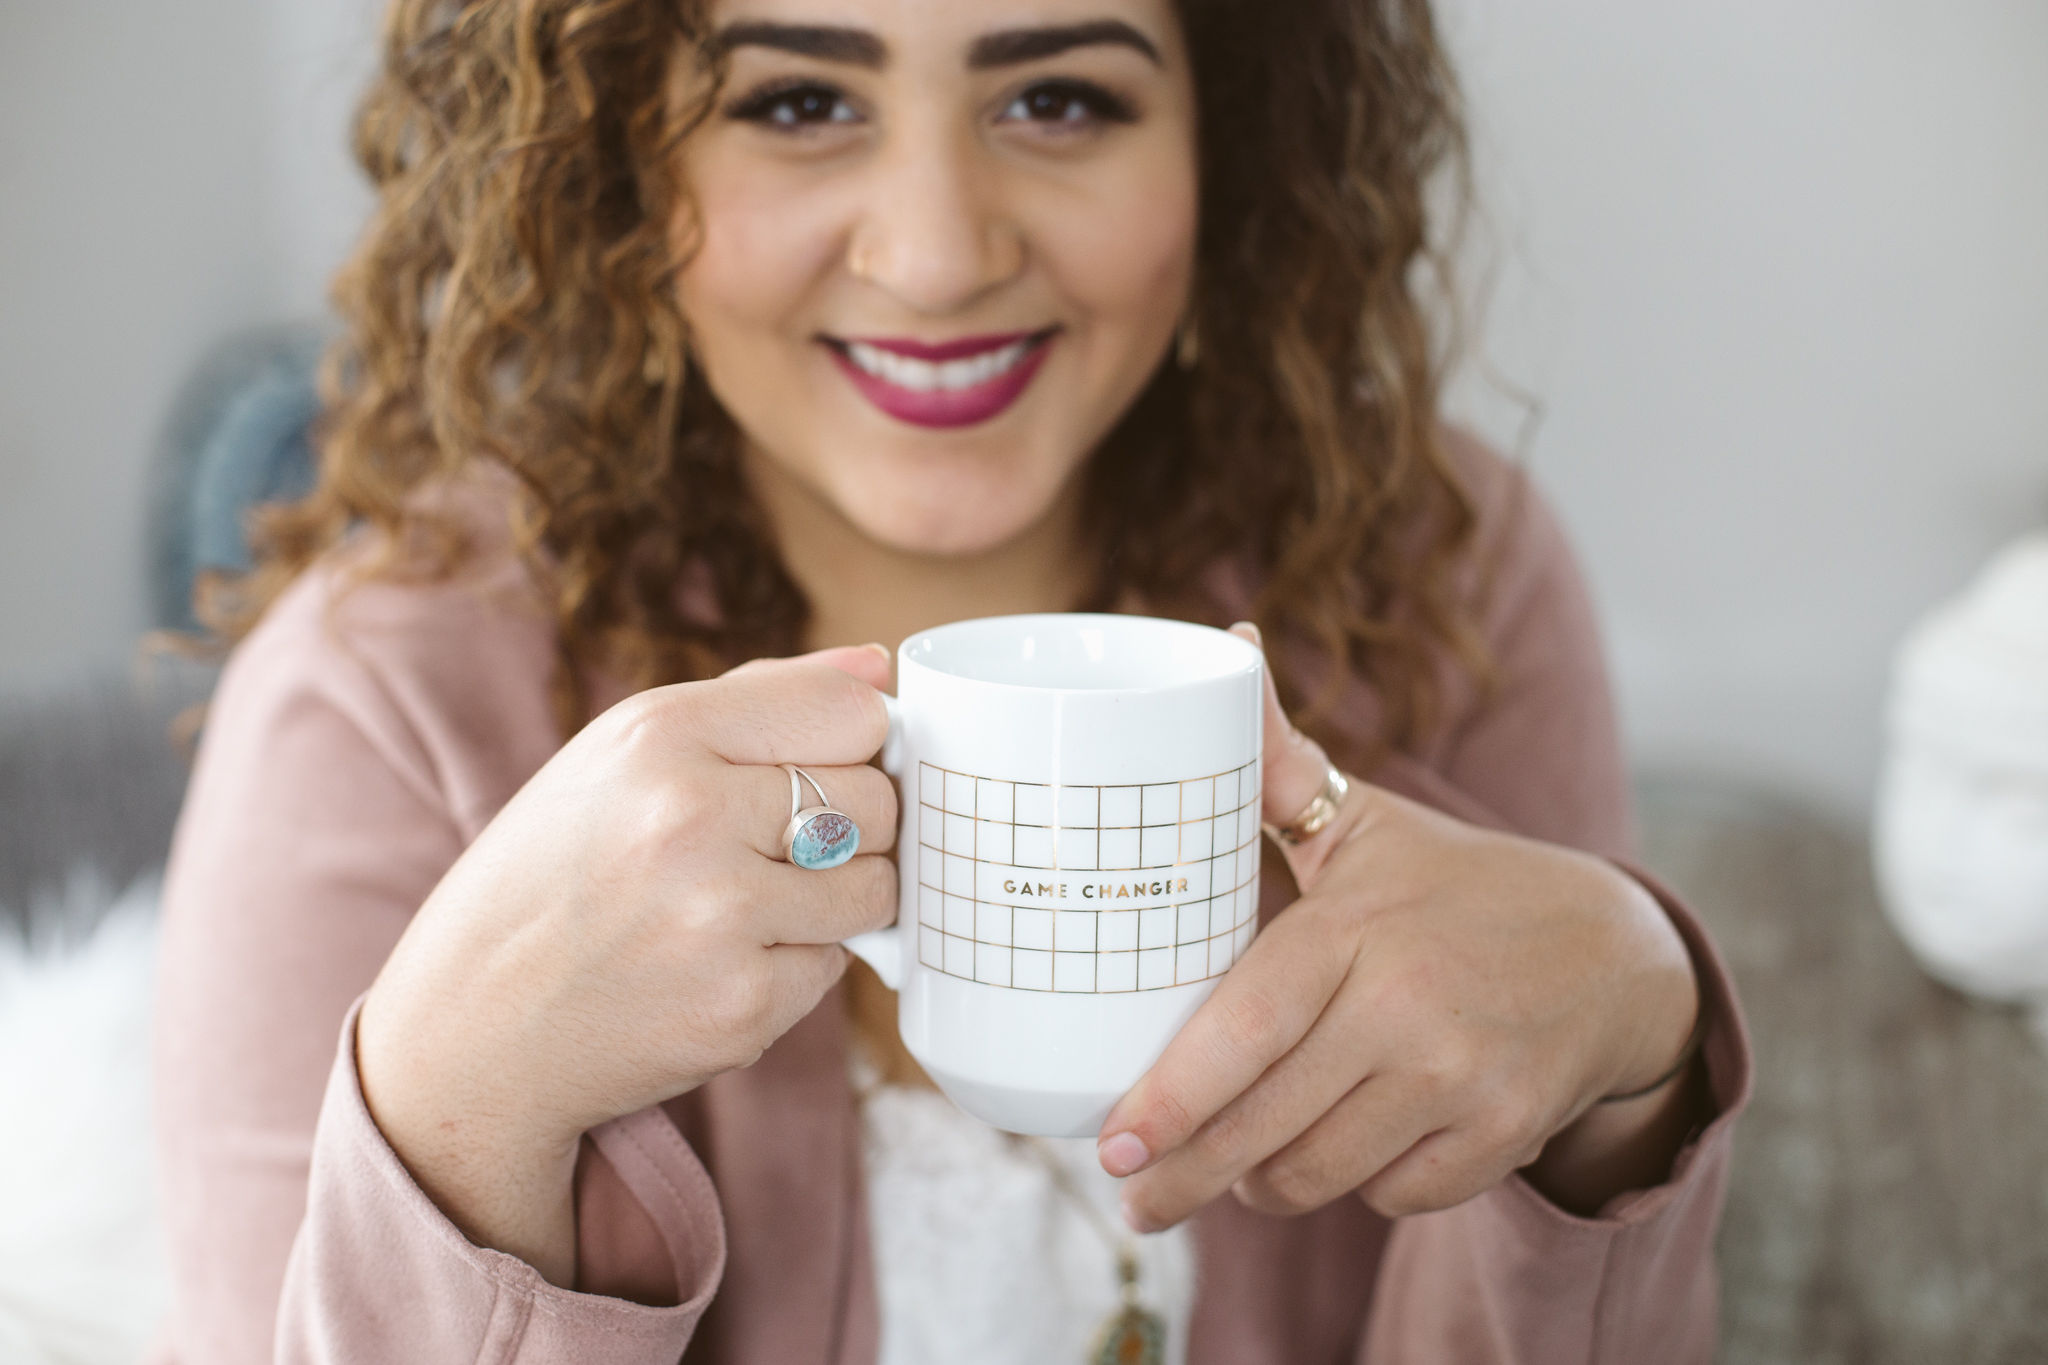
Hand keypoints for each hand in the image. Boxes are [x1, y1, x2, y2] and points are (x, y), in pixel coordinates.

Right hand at [356, 645, 898, 1282]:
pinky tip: (719, 965)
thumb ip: (760, 699)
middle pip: (878, 801)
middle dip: (853, 827)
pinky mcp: (742, 1006)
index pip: (853, 714)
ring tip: (748, 906)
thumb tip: (880, 670)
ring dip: (835, 902)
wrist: (471, 1031)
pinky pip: (835, 967)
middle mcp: (690, 817)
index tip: (823, 768)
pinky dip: (795, 968)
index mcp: (660, 734)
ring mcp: (720, 918)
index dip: (854, 744)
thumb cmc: (552, 877)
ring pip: (876, 889)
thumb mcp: (621, 754)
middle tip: (774, 851)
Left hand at [1095, 625, 1699, 1229]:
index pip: (1247, 1028)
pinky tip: (1339, 1151)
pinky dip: (1355, 1187)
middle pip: (1268, 1125)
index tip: (1109, 1145)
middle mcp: (1410, 1011)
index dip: (1172, 1097)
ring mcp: (1463, 1081)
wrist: (1617, 954)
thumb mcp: (1368, 821)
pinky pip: (1392, 1199)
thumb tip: (1225, 640)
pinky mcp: (1502, 1137)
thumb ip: (1280, 761)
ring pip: (1321, 1174)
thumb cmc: (1457, 885)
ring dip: (1261, 1184)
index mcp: (1358, 930)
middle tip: (1135, 1202)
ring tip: (1232, 1168)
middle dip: (1185, 1178)